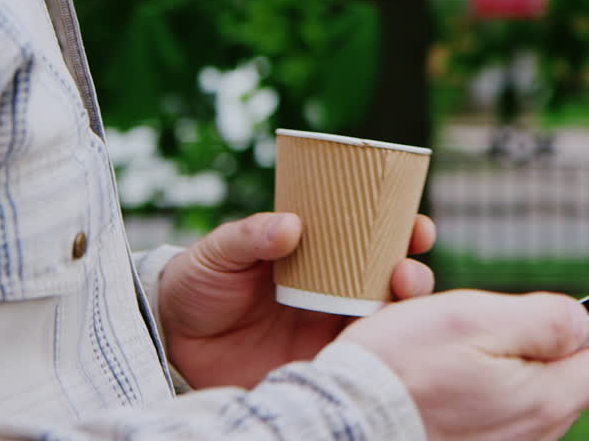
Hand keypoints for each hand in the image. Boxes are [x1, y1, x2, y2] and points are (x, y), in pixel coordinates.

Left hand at [158, 211, 436, 388]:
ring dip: (403, 310)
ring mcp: (328, 328)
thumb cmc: (197, 283)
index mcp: (315, 253)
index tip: (417, 226)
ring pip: (384, 319)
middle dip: (412, 272)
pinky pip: (358, 361)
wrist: (172, 342)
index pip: (368, 236)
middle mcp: (332, 289)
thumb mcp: (218, 252)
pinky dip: (377, 353)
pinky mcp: (319, 364)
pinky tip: (378, 345)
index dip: (401, 228)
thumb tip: (290, 225)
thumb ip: (249, 236)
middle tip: (406, 271)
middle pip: (389, 278)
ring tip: (396, 300)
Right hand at [339, 291, 588, 440]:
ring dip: (514, 361)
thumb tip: (582, 322)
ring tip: (463, 339)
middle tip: (514, 312)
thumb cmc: (403, 367)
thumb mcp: (474, 319)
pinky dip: (486, 383)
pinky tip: (446, 370)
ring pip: (531, 394)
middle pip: (572, 381)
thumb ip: (543, 319)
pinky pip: (497, 411)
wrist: (344, 423)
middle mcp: (533, 432)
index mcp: (544, 398)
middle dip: (556, 342)